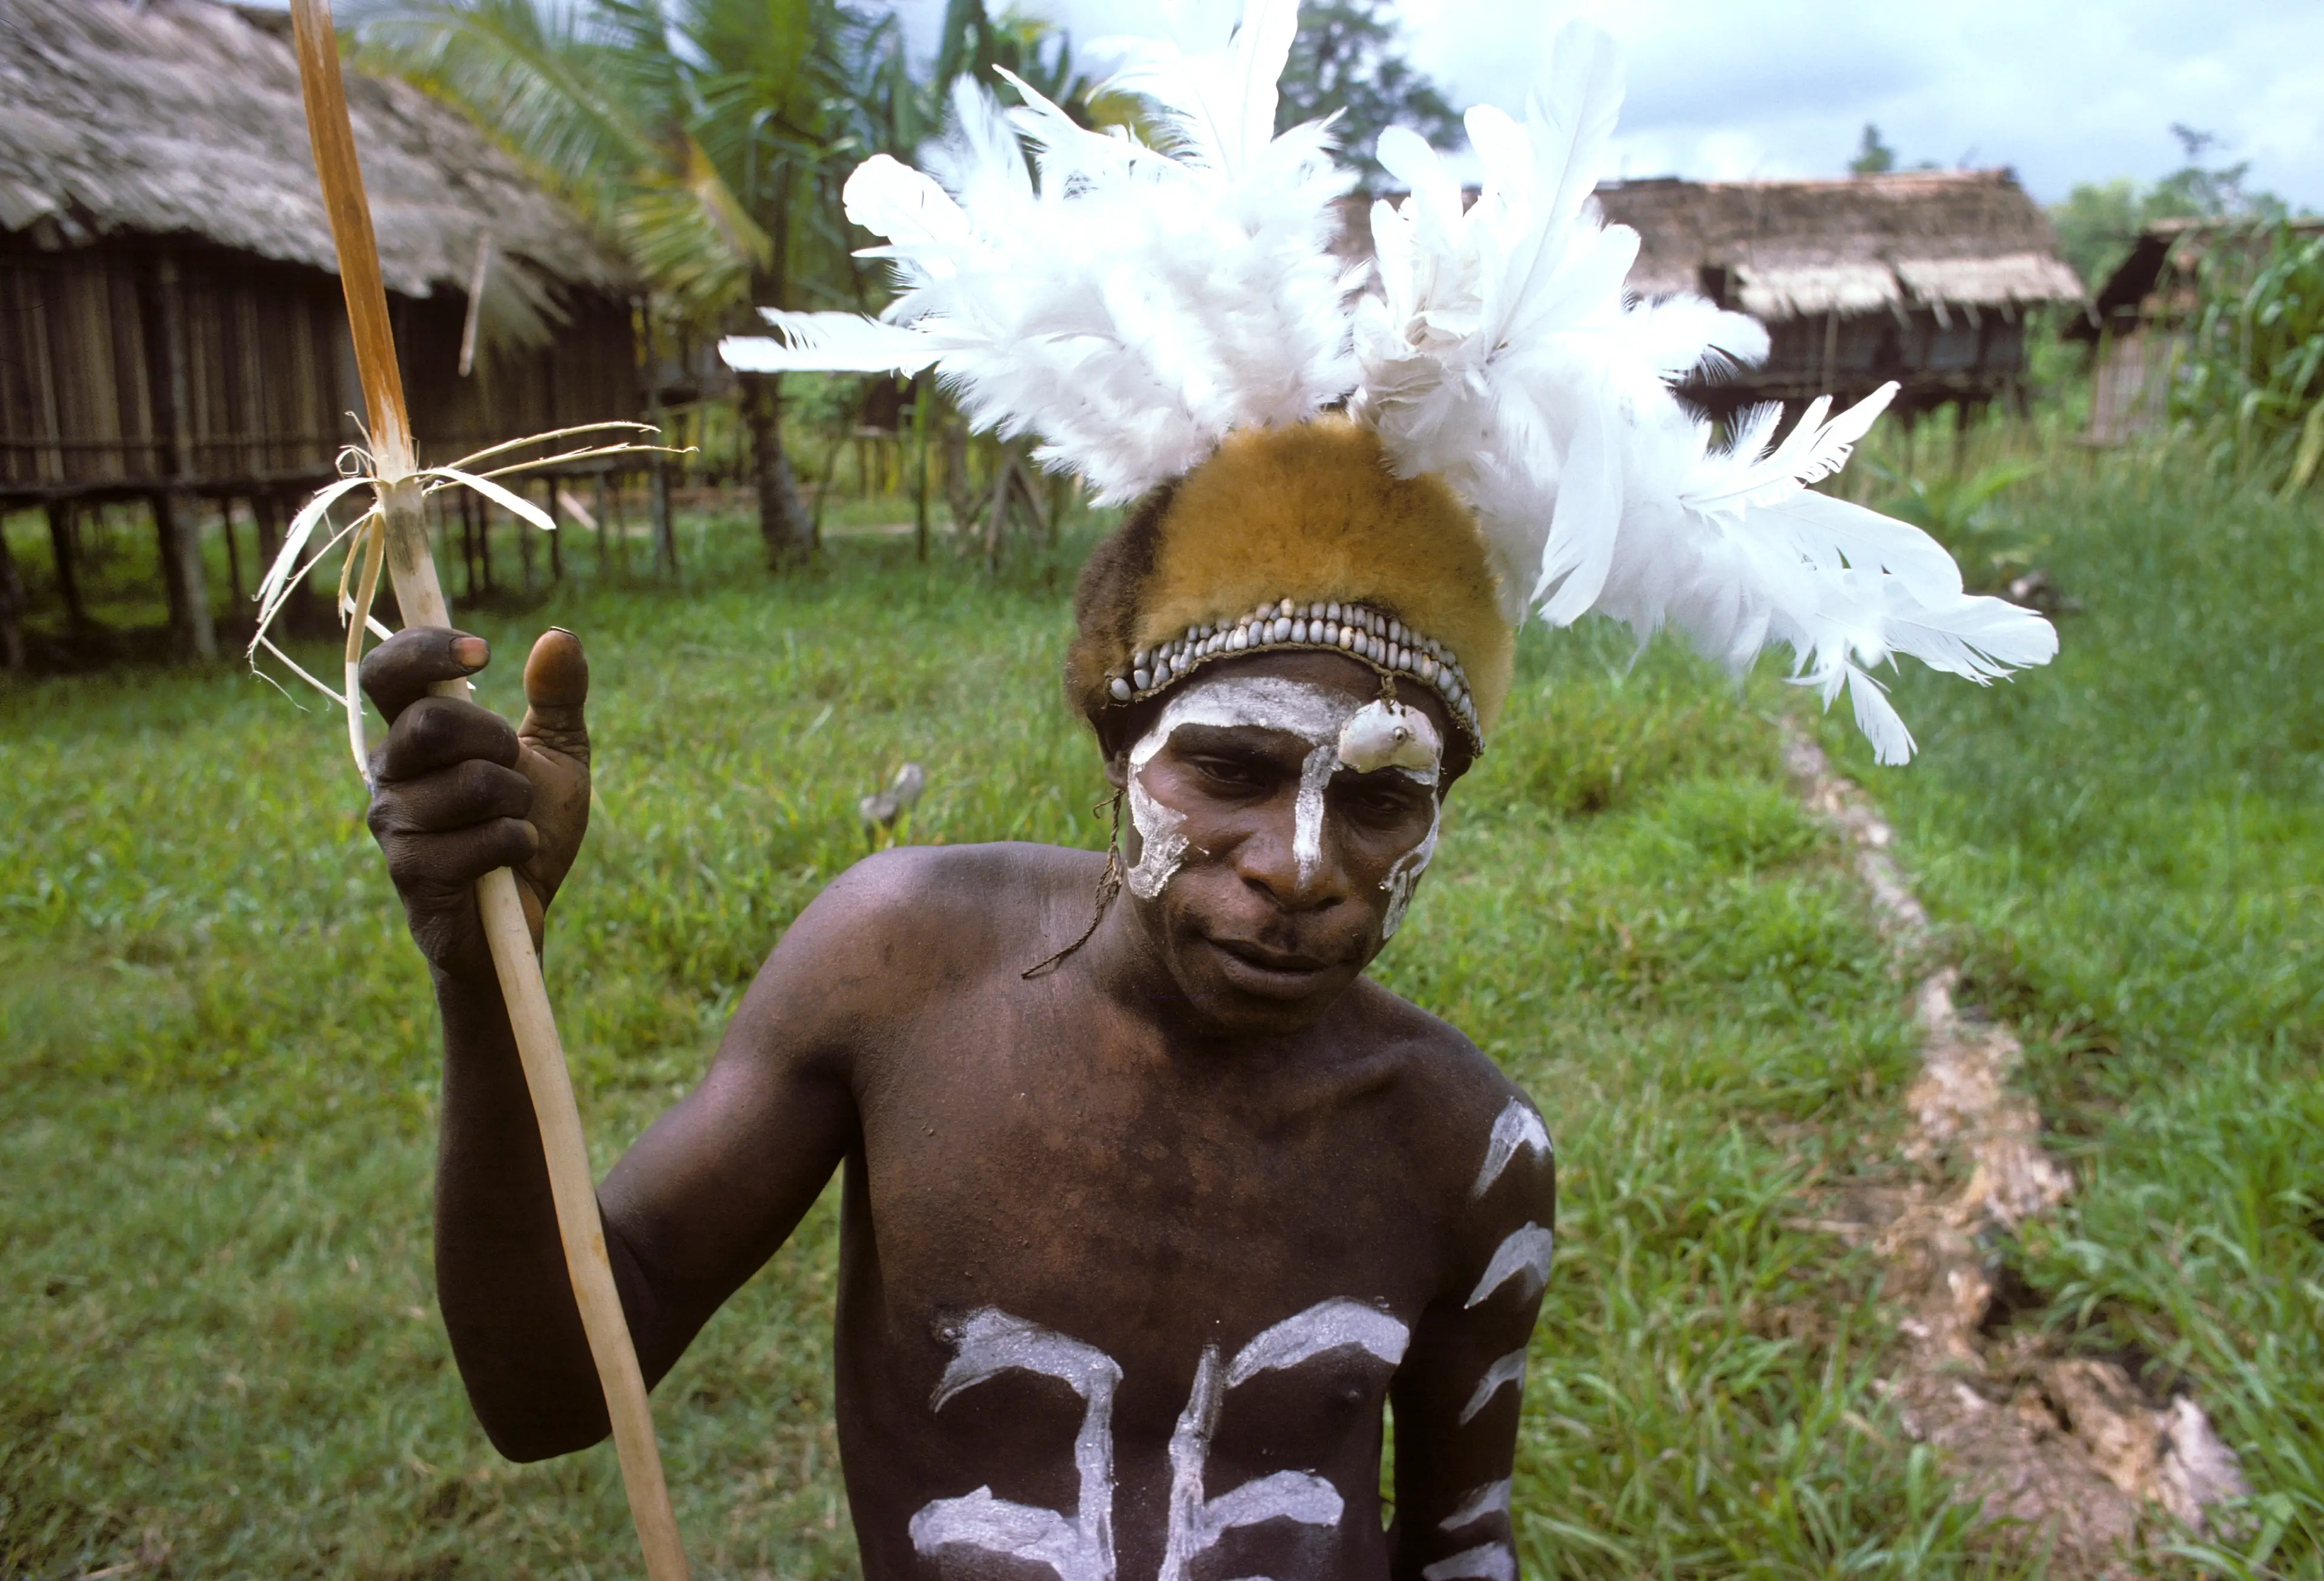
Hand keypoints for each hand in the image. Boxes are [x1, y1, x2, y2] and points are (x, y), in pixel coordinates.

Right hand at [360, 627, 591, 973]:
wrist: (525, 917)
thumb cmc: (527, 830)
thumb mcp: (557, 757)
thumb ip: (558, 697)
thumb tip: (559, 635)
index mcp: (413, 736)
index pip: (385, 672)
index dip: (425, 650)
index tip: (484, 652)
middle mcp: (388, 773)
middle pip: (430, 722)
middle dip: (495, 741)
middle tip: (514, 769)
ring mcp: (392, 824)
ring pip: (470, 782)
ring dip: (517, 802)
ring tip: (514, 823)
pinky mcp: (412, 873)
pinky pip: (484, 837)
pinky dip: (518, 843)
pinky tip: (511, 859)